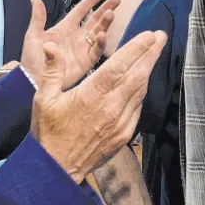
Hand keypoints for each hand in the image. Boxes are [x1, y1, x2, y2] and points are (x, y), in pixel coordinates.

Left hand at [20, 0, 119, 89]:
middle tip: (116, 0)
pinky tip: (102, 35)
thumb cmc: (32, 58)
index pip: (81, 11)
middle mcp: (77, 36)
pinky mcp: (86, 61)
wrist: (33, 80)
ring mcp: (82, 48)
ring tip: (110, 14)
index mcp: (65, 27)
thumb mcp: (33, 35)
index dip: (90, 1)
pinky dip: (101, 43)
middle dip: (106, 9)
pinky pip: (96, 50)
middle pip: (95, 19)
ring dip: (105, 23)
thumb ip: (38, 17)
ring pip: (98, 32)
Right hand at [31, 30, 166, 184]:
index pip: (119, 66)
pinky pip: (138, 107)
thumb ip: (52, 70)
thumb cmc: (48, 133)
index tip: (149, 34)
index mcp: (91, 95)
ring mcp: (120, 122)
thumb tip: (50, 46)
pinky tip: (143, 80)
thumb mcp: (43, 99)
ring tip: (155, 52)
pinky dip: (142, 90)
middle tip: (161, 36)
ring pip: (140, 90)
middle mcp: (110, 107)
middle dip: (151, 53)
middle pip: (138, 75)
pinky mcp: (124, 134)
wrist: (57, 170)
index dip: (136, 48)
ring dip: (149, 69)